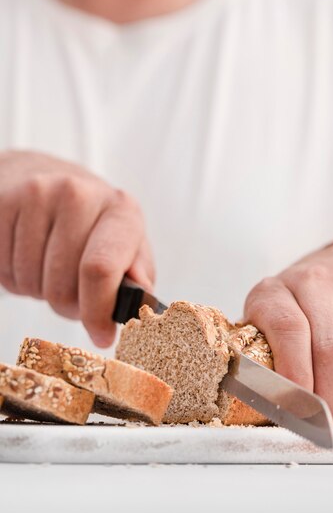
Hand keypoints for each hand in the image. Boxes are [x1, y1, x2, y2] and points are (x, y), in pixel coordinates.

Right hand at [0, 150, 153, 346]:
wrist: (48, 176)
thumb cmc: (95, 224)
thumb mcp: (129, 244)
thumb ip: (138, 275)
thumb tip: (137, 301)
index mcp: (120, 210)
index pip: (100, 270)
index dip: (97, 312)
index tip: (101, 335)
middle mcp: (79, 195)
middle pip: (62, 287)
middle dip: (68, 305)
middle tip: (73, 292)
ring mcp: (36, 194)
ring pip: (29, 282)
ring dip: (39, 291)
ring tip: (50, 268)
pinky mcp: (2, 203)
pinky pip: (3, 271)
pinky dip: (14, 278)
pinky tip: (28, 257)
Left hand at [245, 236, 332, 421]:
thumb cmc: (300, 308)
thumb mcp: (267, 322)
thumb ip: (261, 360)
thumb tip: (269, 410)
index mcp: (276, 291)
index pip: (288, 331)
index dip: (294, 379)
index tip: (297, 410)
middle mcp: (318, 281)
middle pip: (332, 353)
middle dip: (331, 402)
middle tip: (327, 418)